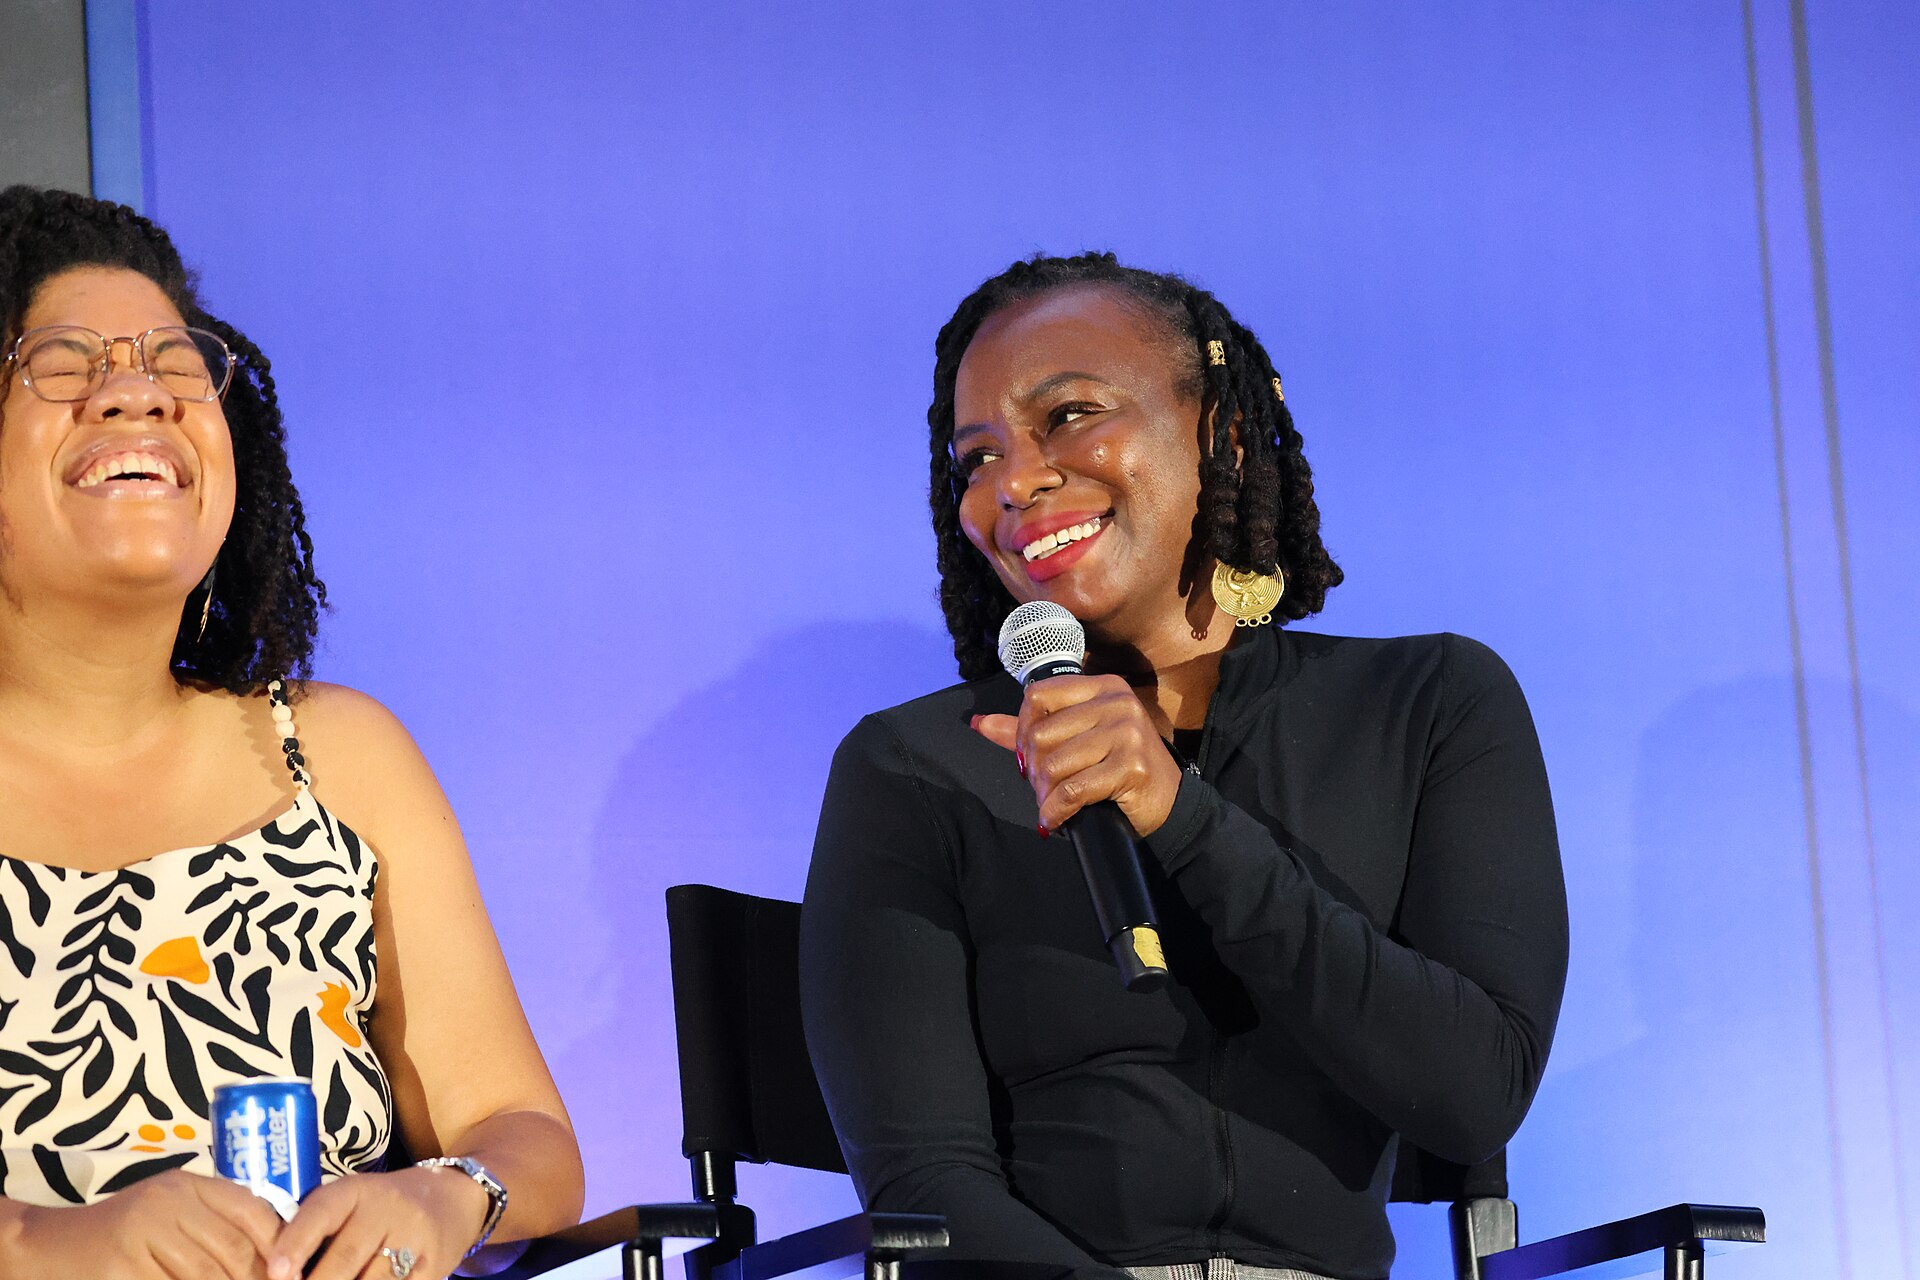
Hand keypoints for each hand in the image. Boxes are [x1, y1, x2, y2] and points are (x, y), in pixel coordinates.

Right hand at [12, 1168, 282, 1279]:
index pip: (252, 1210)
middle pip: (233, 1249)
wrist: (51, 1246)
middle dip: (256, 1277)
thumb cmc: (122, 1231)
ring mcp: (142, 1235)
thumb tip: (276, 1249)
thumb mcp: (171, 1208)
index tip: (291, 1270)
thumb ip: (215, 1218)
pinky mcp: (122, 1268)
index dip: (279, 1244)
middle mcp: (168, 1203)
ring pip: (206, 1275)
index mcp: (187, 1185)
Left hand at [269, 1169, 487, 1279]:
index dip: (296, 1243)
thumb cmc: (381, 1208)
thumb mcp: (352, 1203)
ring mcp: (415, 1236)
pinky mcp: (435, 1263)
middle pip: (346, 1256)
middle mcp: (387, 1208)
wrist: (452, 1199)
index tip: (277, 1271)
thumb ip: (316, 1229)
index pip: (322, 1212)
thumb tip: (276, 1273)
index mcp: (357, 1191)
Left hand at [972, 674, 1183, 837]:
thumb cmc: (1119, 769)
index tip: (1027, 755)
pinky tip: (1056, 819)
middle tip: (1041, 788)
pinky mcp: (1131, 766)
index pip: (1038, 695)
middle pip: (1042, 733)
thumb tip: (979, 722)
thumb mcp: (1078, 739)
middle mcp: (1117, 703)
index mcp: (1102, 687)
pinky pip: (1073, 791)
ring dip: (1044, 794)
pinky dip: (1056, 810)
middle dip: (1032, 769)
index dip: (1022, 728)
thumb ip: (1029, 729)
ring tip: (1050, 804)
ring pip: (1054, 764)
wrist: (1168, 803)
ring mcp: (1128, 733)